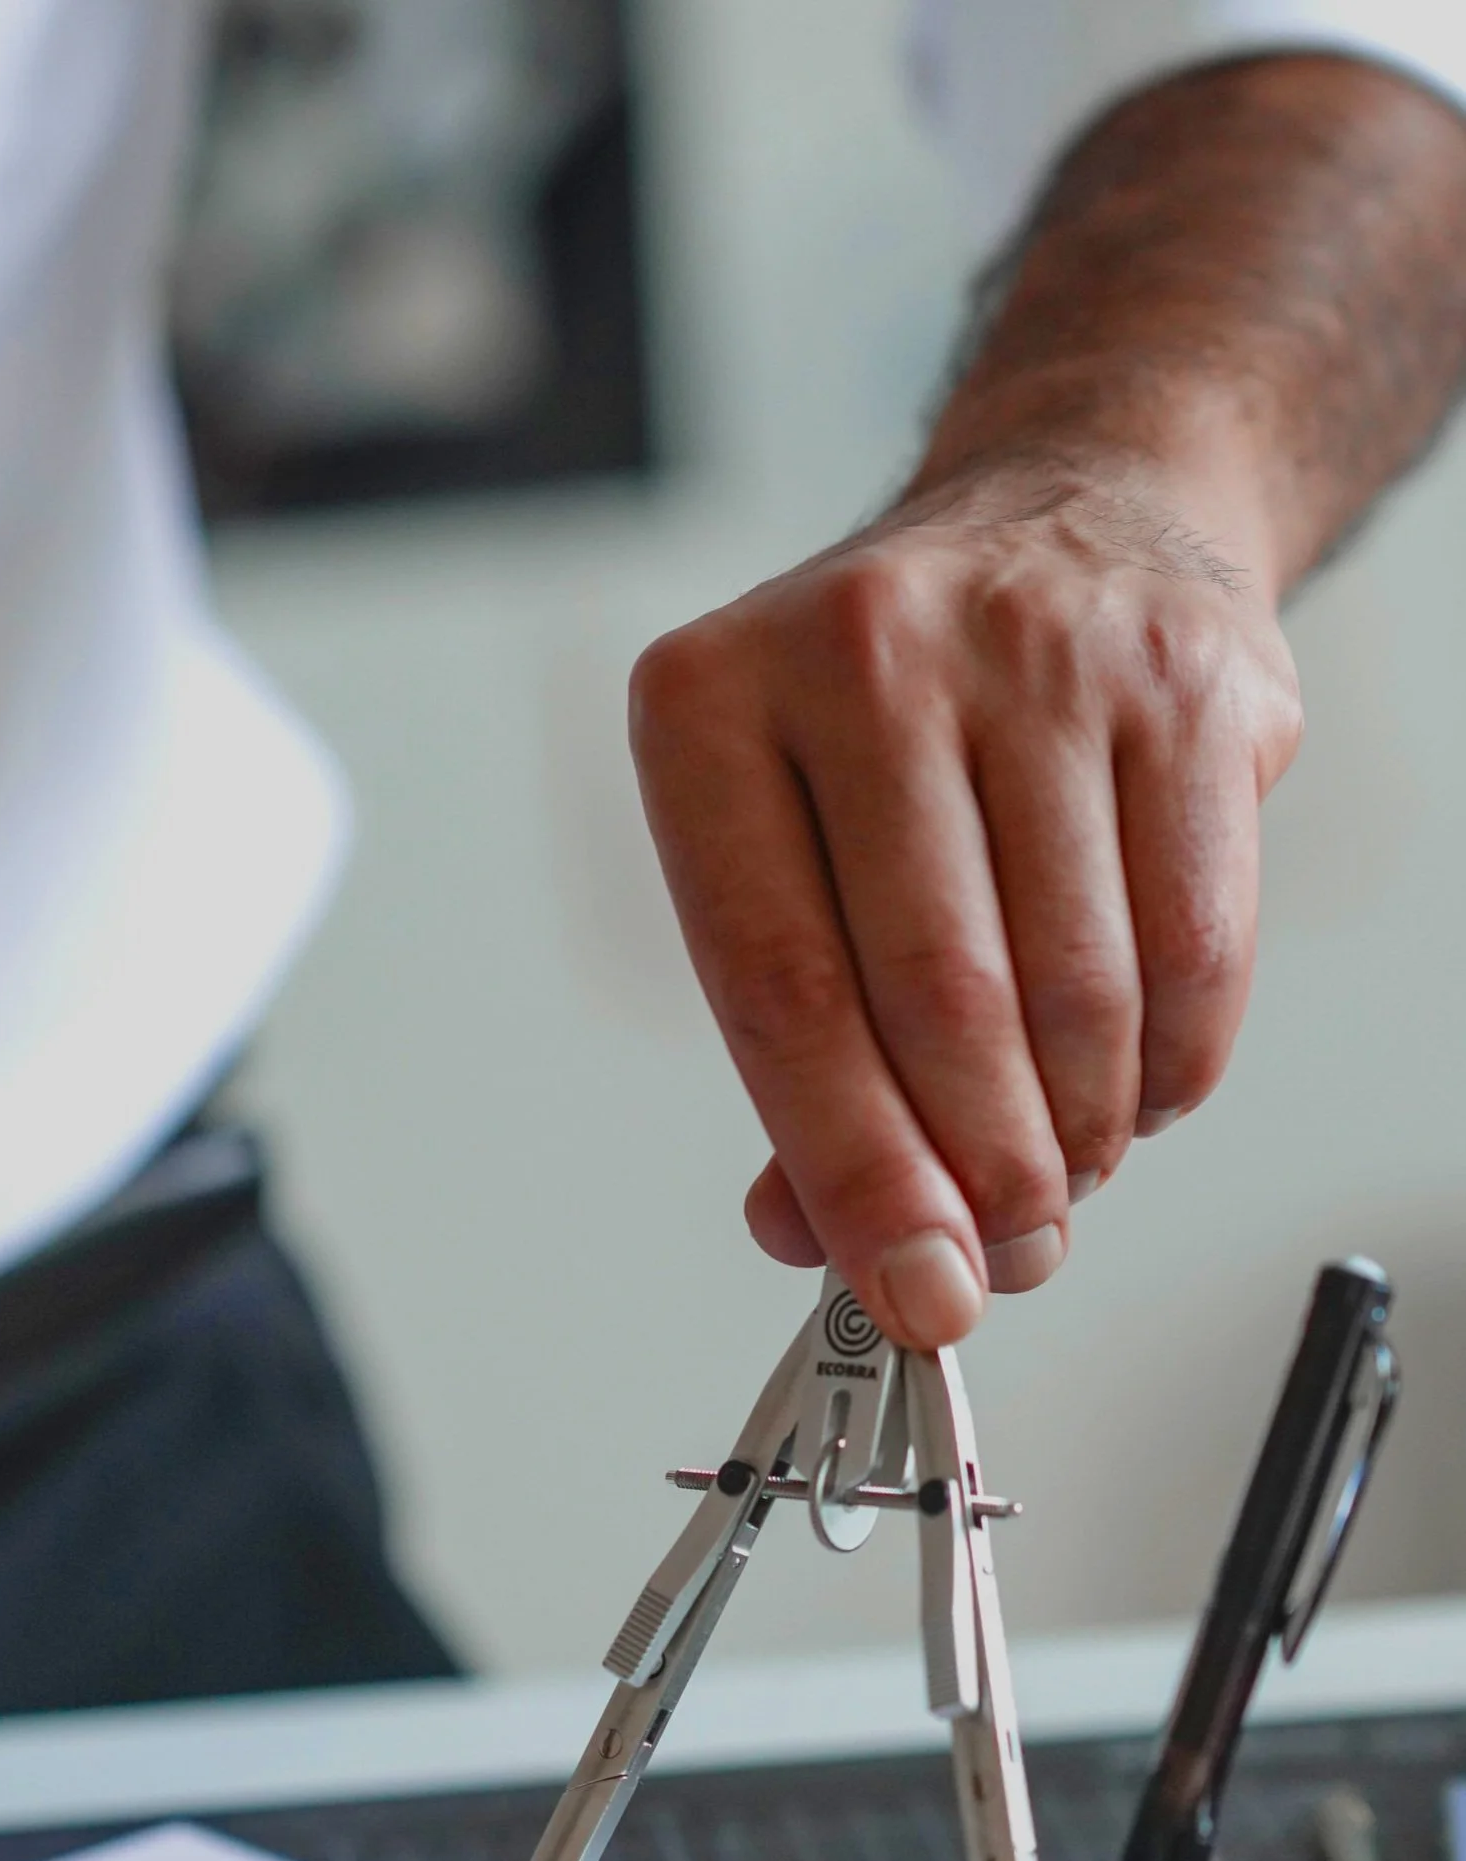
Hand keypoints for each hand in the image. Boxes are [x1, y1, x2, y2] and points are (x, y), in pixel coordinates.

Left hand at [628, 460, 1301, 1345]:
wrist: (1073, 518)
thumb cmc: (897, 726)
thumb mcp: (784, 841)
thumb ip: (789, 1046)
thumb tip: (817, 1239)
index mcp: (712, 707)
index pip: (781, 993)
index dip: (853, 1174)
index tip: (911, 1293)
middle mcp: (866, 655)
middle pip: (937, 1000)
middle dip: (983, 1178)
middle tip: (1007, 1257)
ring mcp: (1038, 652)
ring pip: (1075, 986)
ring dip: (1080, 1134)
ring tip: (1065, 1173)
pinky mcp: (1184, 684)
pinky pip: (1195, 945)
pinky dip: (1172, 1064)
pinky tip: (1137, 1088)